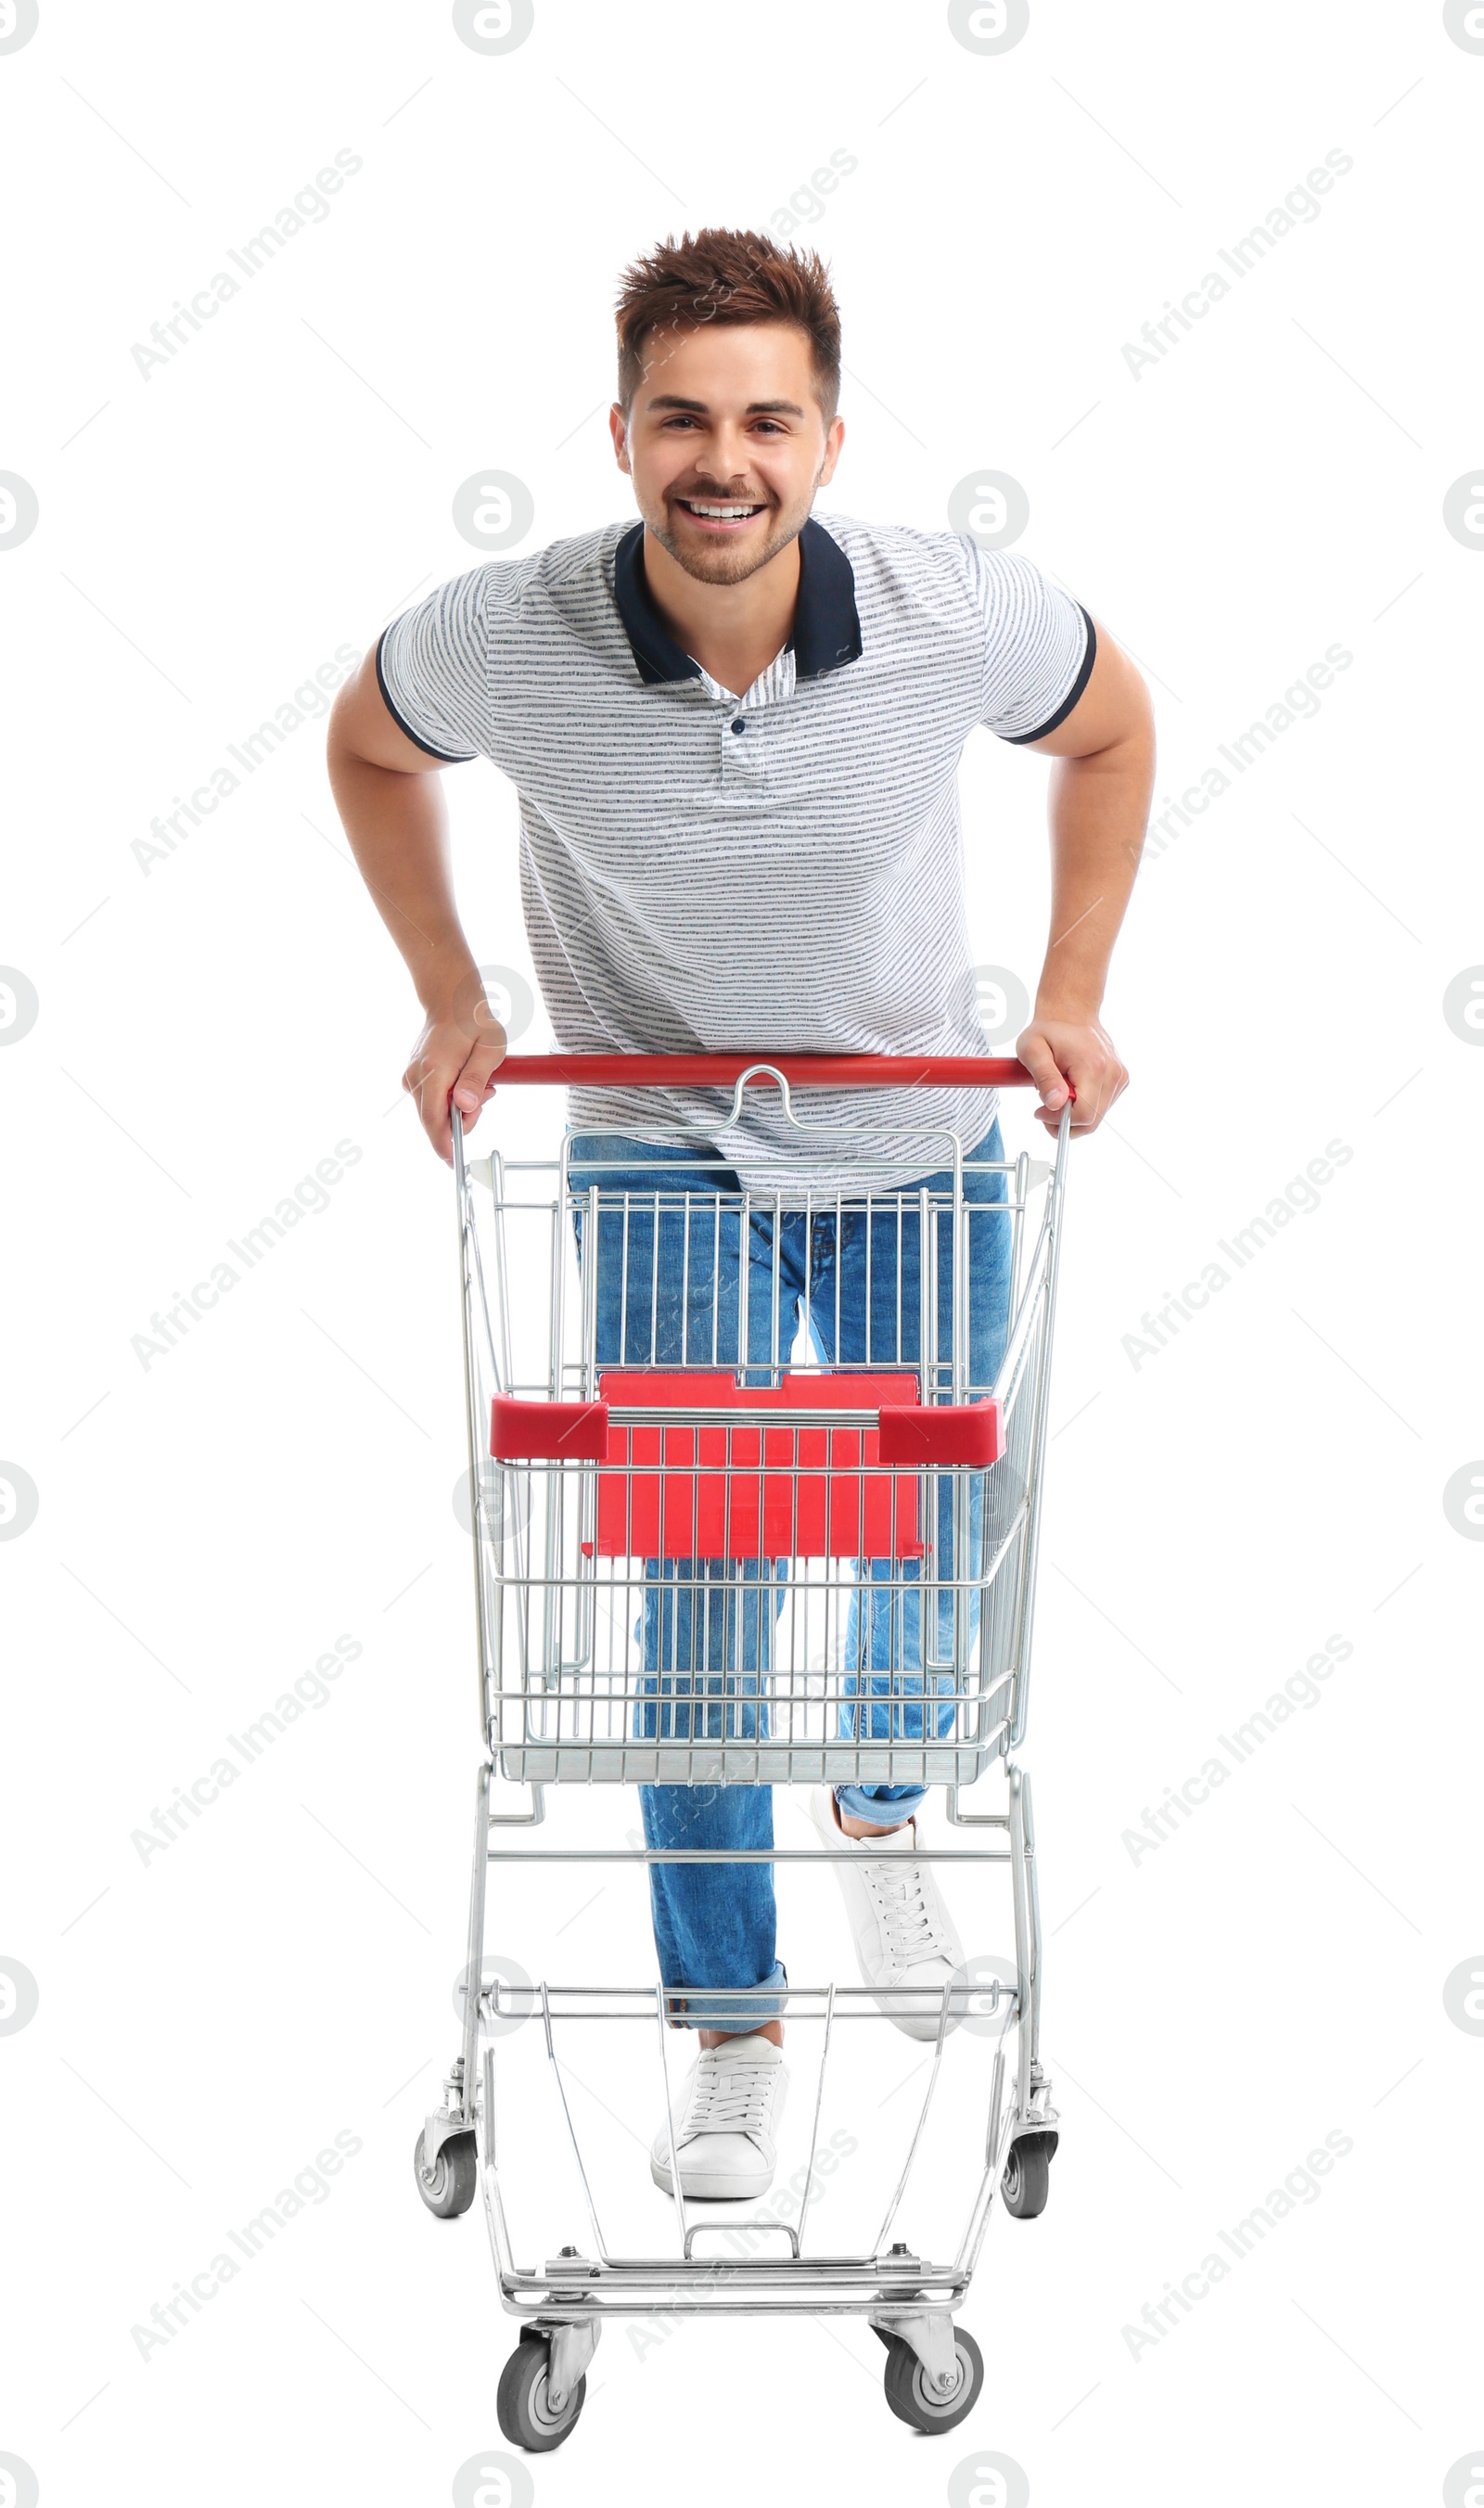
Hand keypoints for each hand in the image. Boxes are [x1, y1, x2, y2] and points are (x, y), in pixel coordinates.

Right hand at [402, 972, 506, 1163]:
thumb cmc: (475, 1023)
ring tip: (480, 1082)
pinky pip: (431, 1100)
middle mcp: (416, 1076)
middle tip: (487, 1094)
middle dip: (462, 1119)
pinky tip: (465, 1081)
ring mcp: (412, 1077)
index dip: (443, 1144)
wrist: (452, 1001)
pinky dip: (450, 1099)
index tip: (452, 1162)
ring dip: (458, 1108)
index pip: (433, 1120)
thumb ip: (476, 1080)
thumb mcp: (490, 1050)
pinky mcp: (413, 1077)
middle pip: (434, 1119)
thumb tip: (465, 1107)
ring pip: (434, 1111)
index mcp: (434, 1071)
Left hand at [1015, 1011, 1127, 1137]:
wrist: (1071, 1012)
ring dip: (1073, 1113)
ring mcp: (1120, 1077)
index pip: (1083, 1115)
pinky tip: (1071, 1087)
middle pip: (1092, 1121)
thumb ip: (1044, 1077)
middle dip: (1065, 1122)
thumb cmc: (1049, 1031)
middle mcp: (1113, 1073)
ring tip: (1058, 1090)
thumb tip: (1055, 1104)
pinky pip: (1101, 1107)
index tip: (1040, 1110)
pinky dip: (1084, 1105)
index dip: (1058, 1120)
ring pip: (1096, 1117)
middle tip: (1045, 1108)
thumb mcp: (1033, 1049)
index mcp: (1093, 1066)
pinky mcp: (1120, 1080)